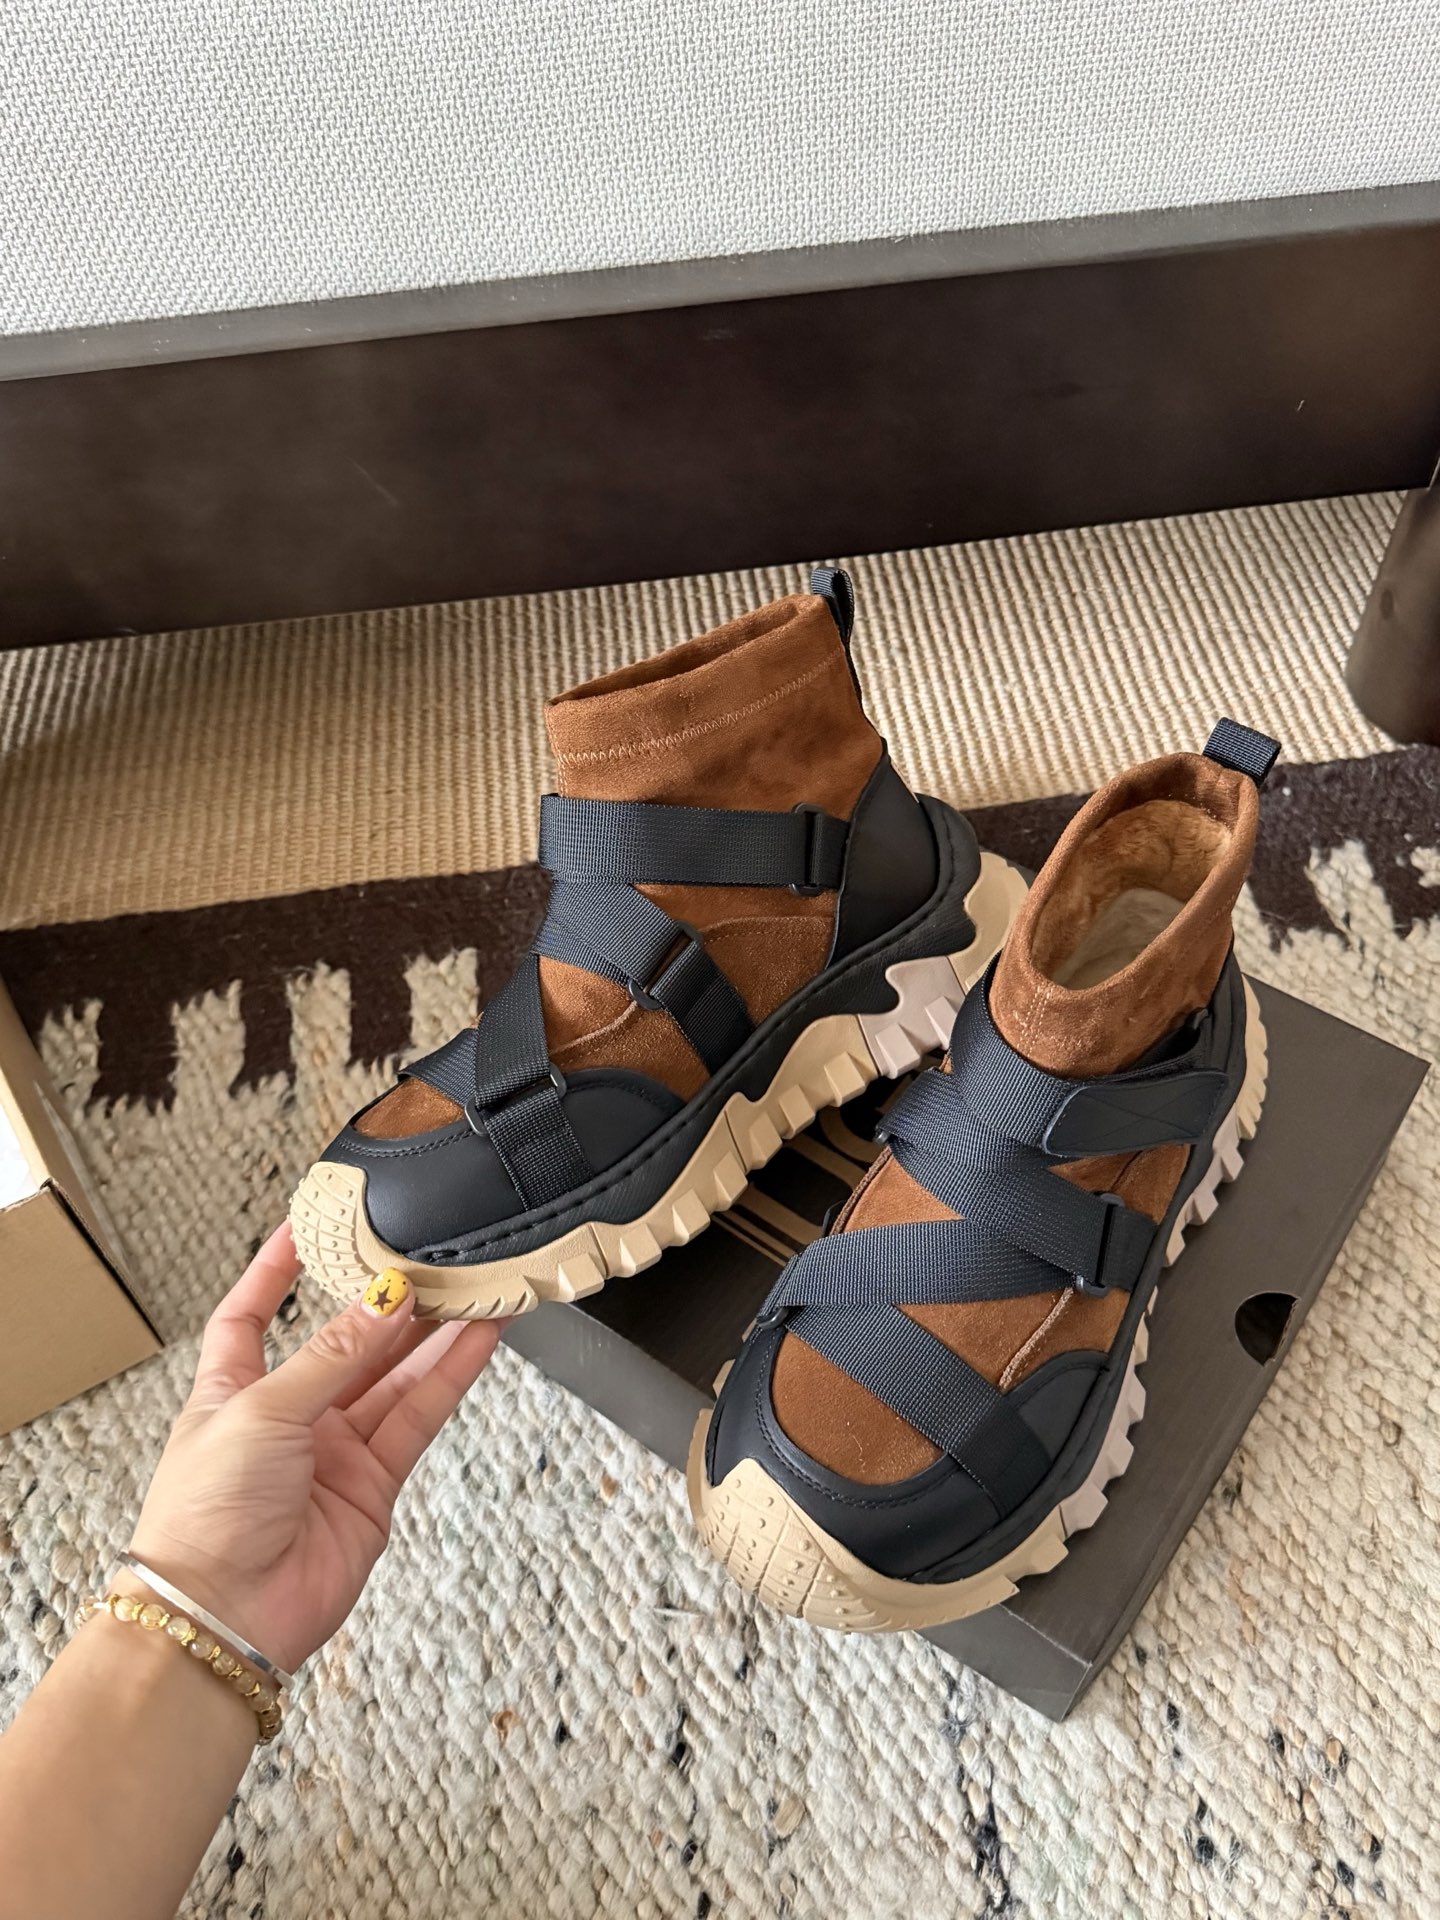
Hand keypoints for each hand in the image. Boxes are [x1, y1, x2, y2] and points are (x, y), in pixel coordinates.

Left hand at [129, 1224, 502, 1672]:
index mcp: (232, 1391)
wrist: (226, 1618)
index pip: (250, 1315)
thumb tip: (385, 1299)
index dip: (274, 1272)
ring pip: (393, 1375)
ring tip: (475, 1285)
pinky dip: (451, 1377)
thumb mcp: (263, 1411)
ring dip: (434, 1332)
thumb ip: (334, 1355)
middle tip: (429, 1256)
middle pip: (343, 1341)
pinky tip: (480, 1340)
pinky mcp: (373, 1484)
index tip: (307, 1227)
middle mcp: (286, 1416)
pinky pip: (417, 1417)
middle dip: (385, 1301)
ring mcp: (332, 1451)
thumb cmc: (206, 1517)